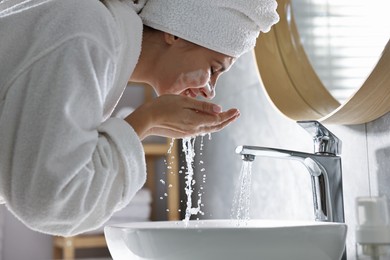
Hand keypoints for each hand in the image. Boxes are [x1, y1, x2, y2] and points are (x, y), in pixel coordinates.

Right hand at [125, 95, 239, 139]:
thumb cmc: (163, 106)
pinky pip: (200, 129)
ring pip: (208, 129)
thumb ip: (202, 106)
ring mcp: (188, 133)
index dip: (228, 115)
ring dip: (219, 123)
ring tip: (226, 117)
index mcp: (196, 121)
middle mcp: (194, 130)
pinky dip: (208, 125)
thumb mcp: (184, 101)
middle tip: (236, 114)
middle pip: (215, 127)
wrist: (147, 119)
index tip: (237, 110)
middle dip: (227, 120)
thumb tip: (218, 109)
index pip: (218, 120)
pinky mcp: (182, 133)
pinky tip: (209, 121)